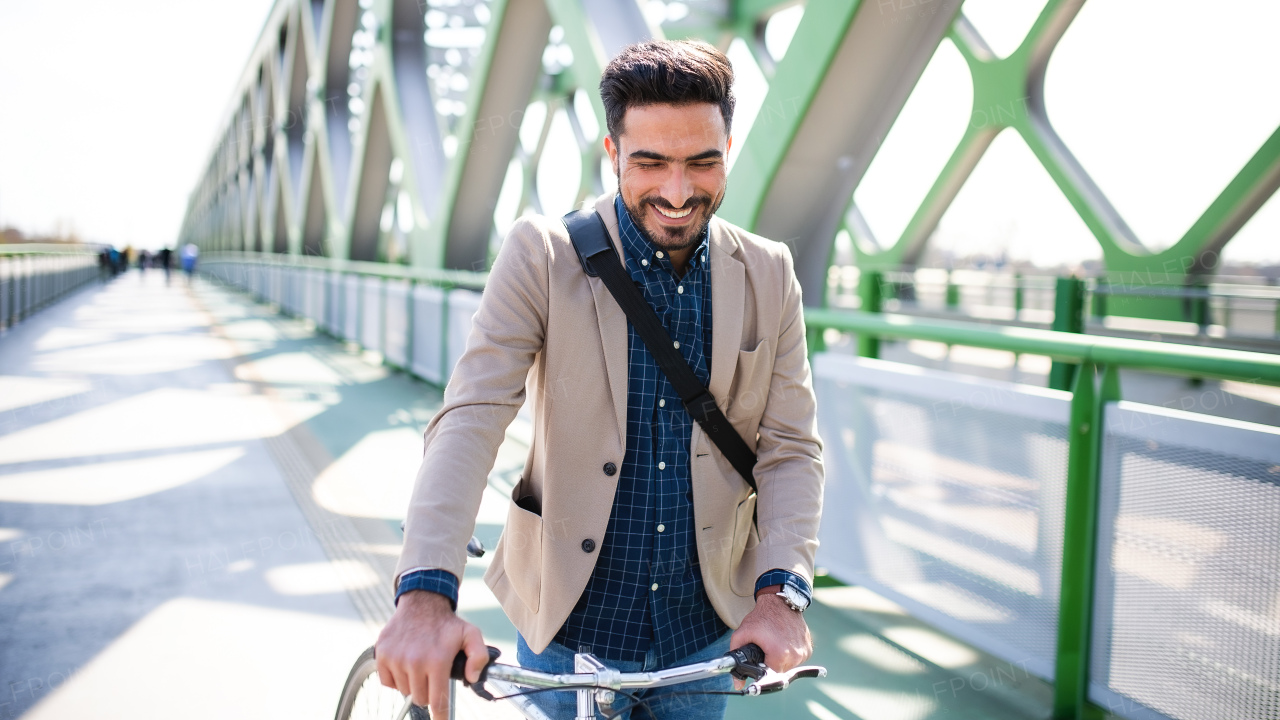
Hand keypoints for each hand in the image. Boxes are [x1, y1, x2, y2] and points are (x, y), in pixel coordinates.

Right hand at [374, 590, 488, 717]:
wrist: (421, 603)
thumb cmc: (446, 623)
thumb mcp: (471, 634)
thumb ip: (479, 657)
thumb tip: (472, 678)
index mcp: (437, 660)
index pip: (437, 701)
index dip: (440, 716)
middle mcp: (414, 662)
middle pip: (421, 698)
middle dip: (428, 692)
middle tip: (432, 675)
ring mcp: (395, 659)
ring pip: (405, 691)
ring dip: (413, 683)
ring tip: (420, 664)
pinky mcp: (381, 655)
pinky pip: (387, 682)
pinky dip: (396, 678)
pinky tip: (405, 663)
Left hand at [729, 586, 811, 686]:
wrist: (780, 601)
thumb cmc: (761, 617)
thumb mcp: (742, 634)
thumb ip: (735, 659)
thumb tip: (737, 683)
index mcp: (780, 655)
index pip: (769, 674)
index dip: (761, 667)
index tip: (759, 657)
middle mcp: (796, 656)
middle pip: (779, 671)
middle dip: (770, 663)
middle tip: (766, 648)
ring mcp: (804, 652)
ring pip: (789, 666)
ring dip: (781, 659)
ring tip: (775, 643)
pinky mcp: (809, 648)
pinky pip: (797, 659)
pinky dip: (790, 654)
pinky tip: (783, 642)